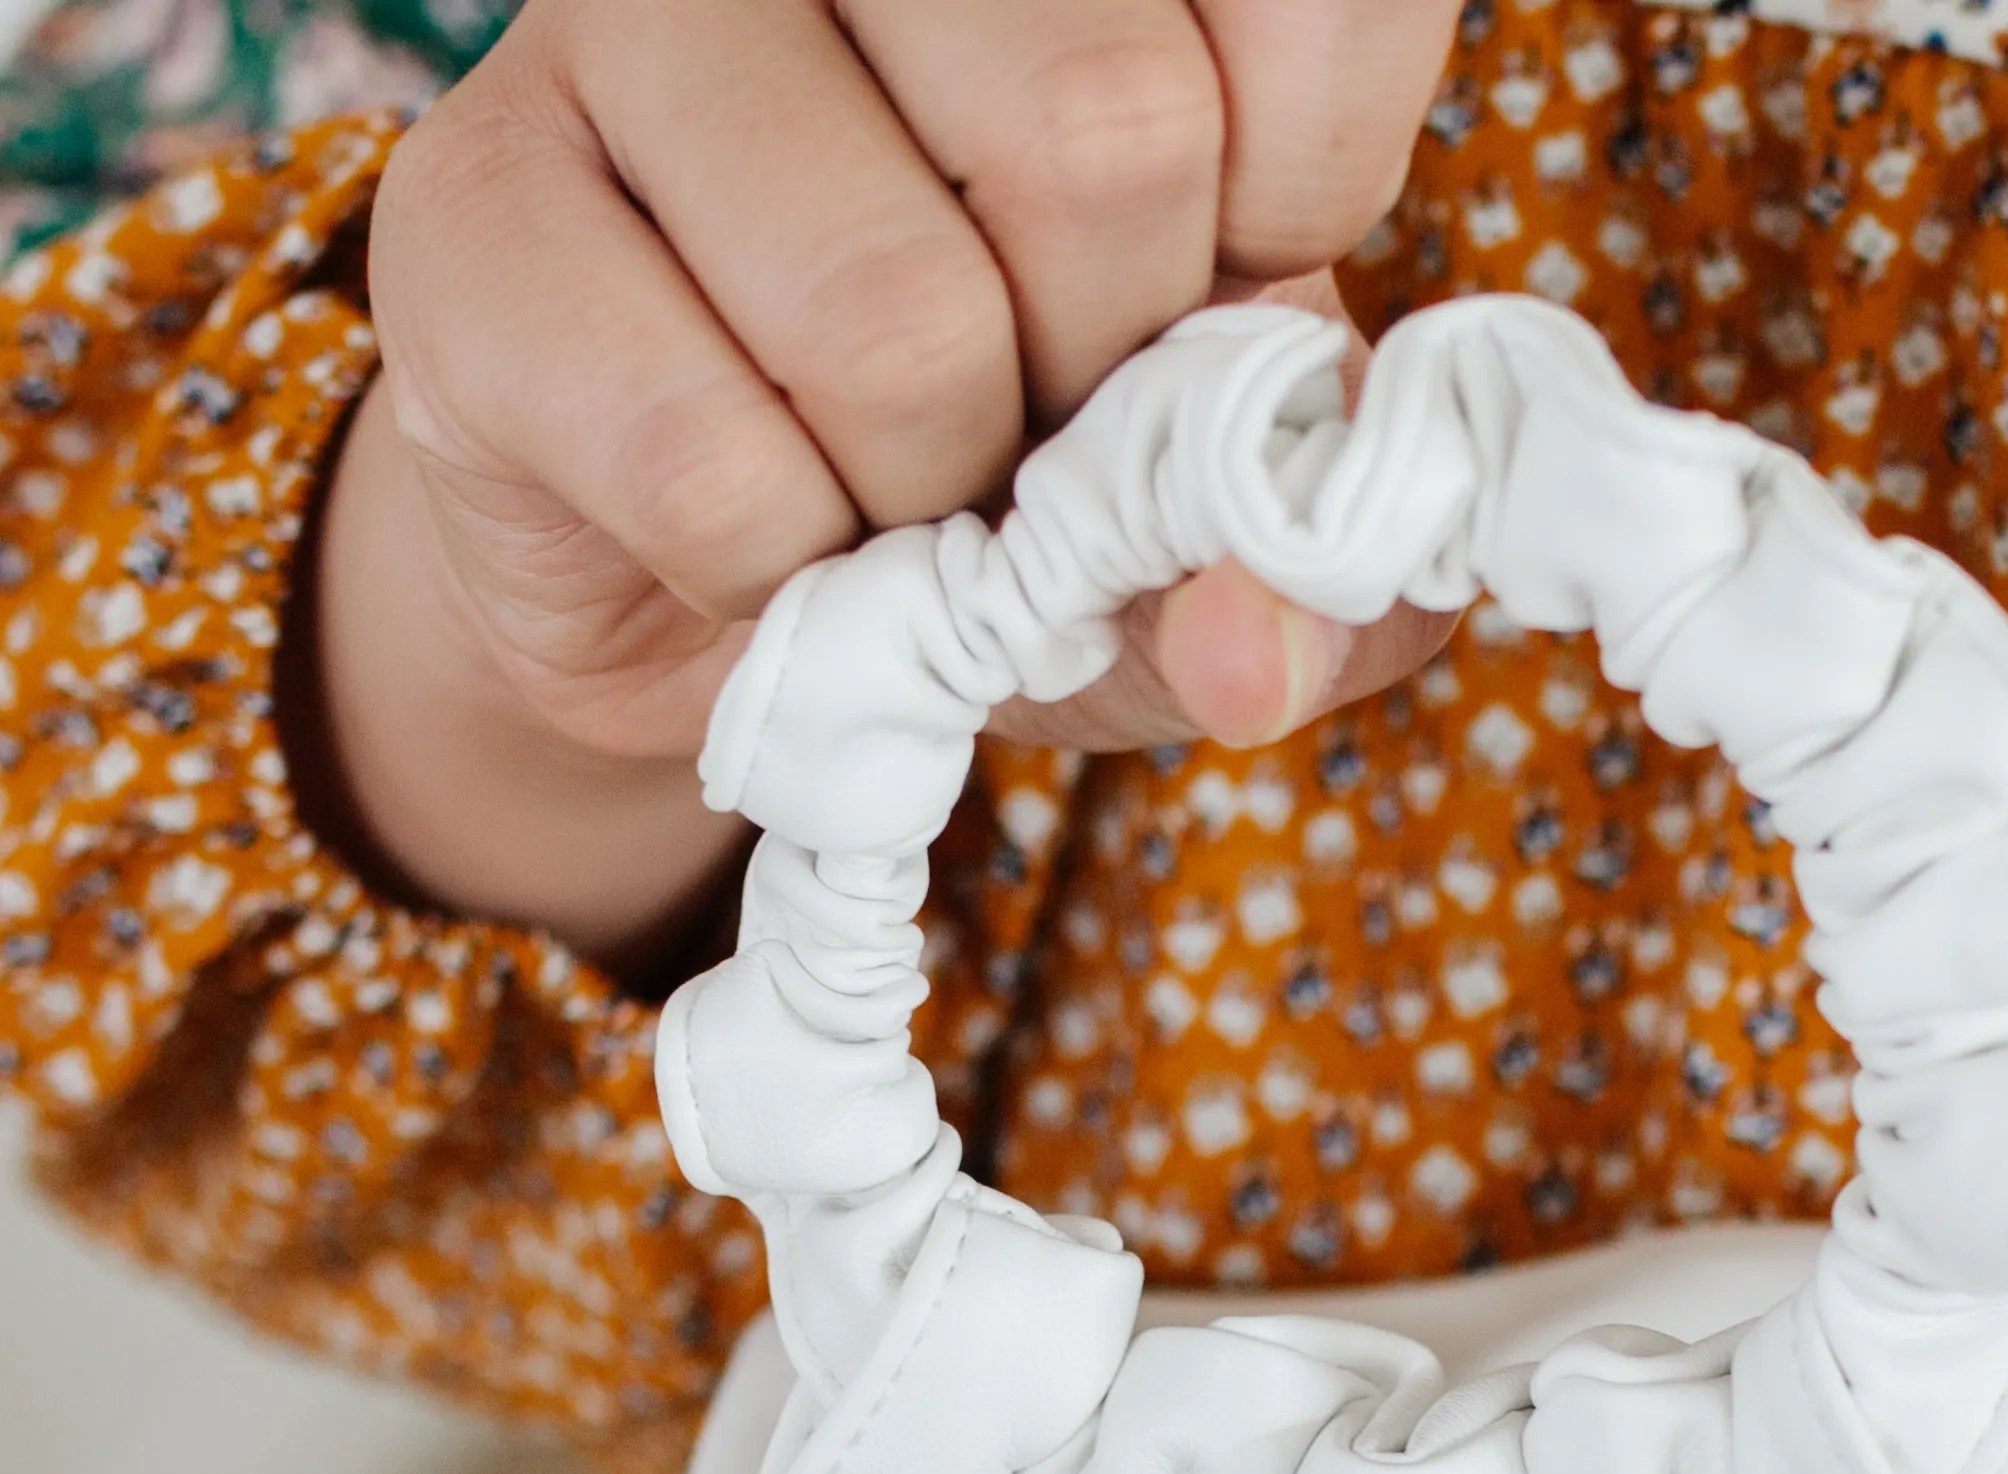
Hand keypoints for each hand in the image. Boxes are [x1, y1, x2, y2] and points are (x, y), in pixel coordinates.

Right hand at [302, 0, 1460, 962]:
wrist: (692, 572)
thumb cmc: (988, 481)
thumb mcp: (1200, 527)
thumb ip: (1311, 579)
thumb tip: (1262, 649)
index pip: (1309, 5)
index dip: (1295, 218)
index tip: (1210, 290)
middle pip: (1105, 136)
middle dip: (1100, 382)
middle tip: (1024, 417)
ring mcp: (637, 20)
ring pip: (899, 317)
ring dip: (926, 501)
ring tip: (883, 485)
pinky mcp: (471, 212)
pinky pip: (711, 470)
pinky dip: (774, 581)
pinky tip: (751, 533)